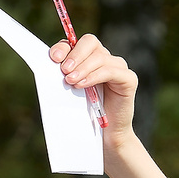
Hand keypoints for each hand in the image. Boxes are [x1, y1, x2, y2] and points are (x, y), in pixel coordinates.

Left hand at [49, 34, 137, 153]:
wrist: (104, 135)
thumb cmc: (85, 113)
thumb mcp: (70, 90)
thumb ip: (64, 75)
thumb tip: (50, 63)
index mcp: (89, 58)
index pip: (76, 42)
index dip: (64, 47)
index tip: (54, 58)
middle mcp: (105, 58)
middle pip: (90, 42)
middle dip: (75, 54)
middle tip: (64, 71)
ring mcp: (118, 67)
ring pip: (99, 57)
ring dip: (82, 68)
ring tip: (70, 81)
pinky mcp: (128, 79)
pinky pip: (111, 71)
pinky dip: (94, 76)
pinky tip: (82, 85)